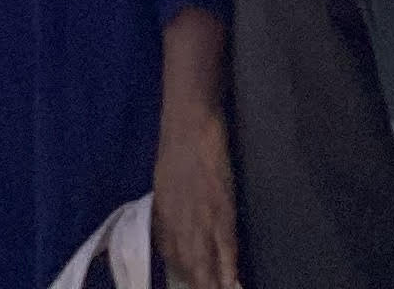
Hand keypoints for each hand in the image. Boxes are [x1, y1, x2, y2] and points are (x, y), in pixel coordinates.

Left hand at [153, 98, 238, 288]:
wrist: (190, 121)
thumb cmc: (177, 147)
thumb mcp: (164, 182)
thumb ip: (168, 209)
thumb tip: (172, 233)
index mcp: (162, 211)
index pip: (169, 253)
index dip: (182, 271)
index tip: (190, 281)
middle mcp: (178, 220)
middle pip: (187, 264)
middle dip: (197, 284)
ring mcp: (201, 218)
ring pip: (205, 262)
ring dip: (211, 284)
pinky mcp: (222, 211)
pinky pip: (226, 248)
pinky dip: (228, 269)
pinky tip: (231, 283)